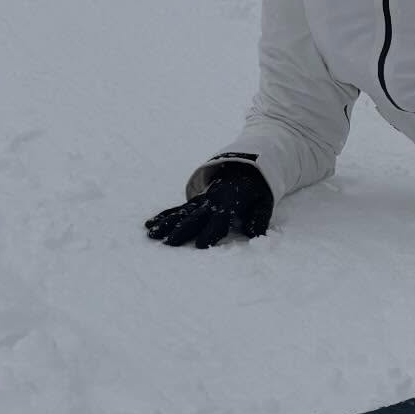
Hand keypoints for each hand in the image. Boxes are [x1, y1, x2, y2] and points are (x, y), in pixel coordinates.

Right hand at [145, 168, 273, 248]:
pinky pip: (177, 209)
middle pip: (195, 218)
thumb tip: (255, 233)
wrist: (246, 168)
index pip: (219, 220)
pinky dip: (163, 216)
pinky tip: (150, 224)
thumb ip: (259, 218)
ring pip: (181, 213)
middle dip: (182, 230)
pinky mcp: (194, 201)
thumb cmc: (257, 191)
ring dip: (166, 223)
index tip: (200, 245)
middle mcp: (211, 202)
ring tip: (152, 234)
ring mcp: (200, 201)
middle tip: (170, 242)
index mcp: (229, 204)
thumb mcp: (265, 202)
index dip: (210, 232)